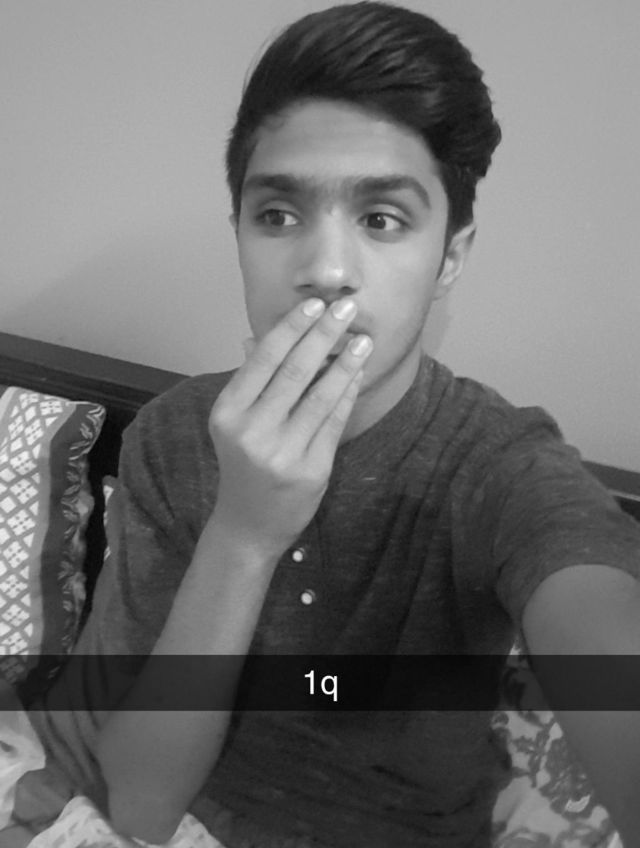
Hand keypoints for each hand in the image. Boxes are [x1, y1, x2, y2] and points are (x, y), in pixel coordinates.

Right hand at [208, 297, 372, 556]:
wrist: (248, 525)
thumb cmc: (243, 466)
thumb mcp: (234, 424)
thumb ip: (249, 382)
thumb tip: (255, 337)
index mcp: (227, 413)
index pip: (264, 359)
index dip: (292, 328)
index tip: (314, 303)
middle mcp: (251, 431)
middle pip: (295, 371)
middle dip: (324, 334)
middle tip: (346, 307)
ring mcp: (283, 453)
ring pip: (321, 396)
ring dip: (346, 362)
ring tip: (363, 338)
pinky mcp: (311, 470)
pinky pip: (335, 422)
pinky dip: (348, 394)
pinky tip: (358, 374)